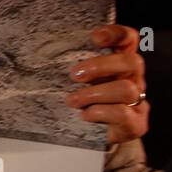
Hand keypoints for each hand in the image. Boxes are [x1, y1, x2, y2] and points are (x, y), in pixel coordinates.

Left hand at [65, 24, 148, 144]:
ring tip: (72, 101)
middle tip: (74, 75)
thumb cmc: (82, 102)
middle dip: (101, 66)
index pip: (128, 39)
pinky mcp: (136, 124)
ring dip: (94, 93)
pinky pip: (123, 114)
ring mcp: (137, 102)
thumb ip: (69, 66)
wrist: (94, 138)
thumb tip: (33, 53)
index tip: (94, 37)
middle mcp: (133, 79)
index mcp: (119, 63)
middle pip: (132, 61)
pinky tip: (84, 115)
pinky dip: (100, 113)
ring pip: (126, 89)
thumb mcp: (75, 81)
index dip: (116, 33)